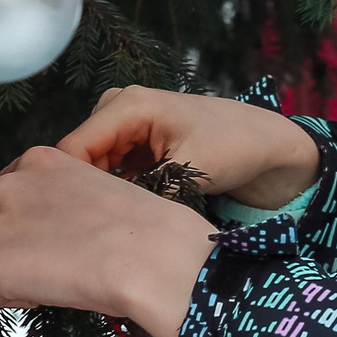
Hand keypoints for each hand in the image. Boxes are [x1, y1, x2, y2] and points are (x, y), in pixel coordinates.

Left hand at [0, 147, 215, 336]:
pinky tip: (63, 288)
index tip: (66, 232)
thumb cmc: (145, 227)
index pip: (19, 193)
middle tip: (73, 255)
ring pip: (3, 258)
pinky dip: (27, 299)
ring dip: (30, 271)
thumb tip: (58, 224)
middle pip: (5, 224)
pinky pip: (0, 293)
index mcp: (39, 160)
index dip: (42, 219)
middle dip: (31, 244)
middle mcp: (10, 186)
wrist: (153, 256)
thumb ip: (68, 197)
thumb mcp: (101, 187)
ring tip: (73, 271)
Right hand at [57, 86, 319, 209]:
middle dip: (84, 193)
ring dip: (102, 194)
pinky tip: (127, 215)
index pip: (71, 149)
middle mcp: (119, 108)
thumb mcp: (187, 173)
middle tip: (94, 231)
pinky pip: (110, 170)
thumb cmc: (236, 149)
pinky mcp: (136, 143)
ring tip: (114, 224)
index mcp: (128, 105)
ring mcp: (126, 125)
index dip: (67, 188)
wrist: (269, 145)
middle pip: (78, 159)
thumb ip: (142, 193)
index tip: (71, 225)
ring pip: (92, 168)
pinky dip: (117, 191)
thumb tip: (106, 220)